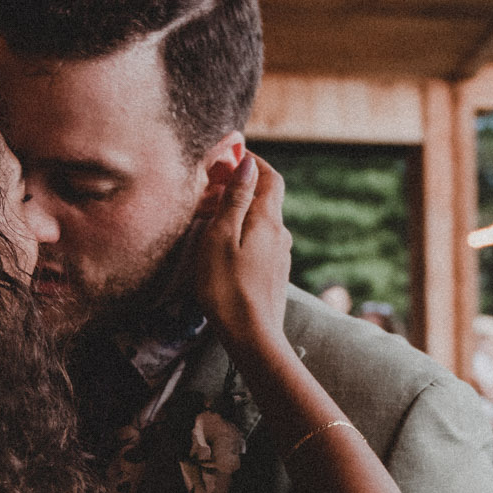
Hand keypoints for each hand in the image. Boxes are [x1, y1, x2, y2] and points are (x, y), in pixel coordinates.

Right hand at [190, 156, 289, 361]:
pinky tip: (223, 245)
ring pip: (261, 222)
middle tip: (212, 184)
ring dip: (240, 211)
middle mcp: (280, 235)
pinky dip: (242, 233)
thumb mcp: (221, 237)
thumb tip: (247, 164)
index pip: (270, 177)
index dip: (253, 162)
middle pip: (266, 199)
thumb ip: (235, 199)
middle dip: (241, 186)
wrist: (251, 337)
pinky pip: (259, 242)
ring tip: (211, 215)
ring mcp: (279, 256)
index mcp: (269, 221)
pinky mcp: (273, 275)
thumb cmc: (227, 287)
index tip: (231, 155)